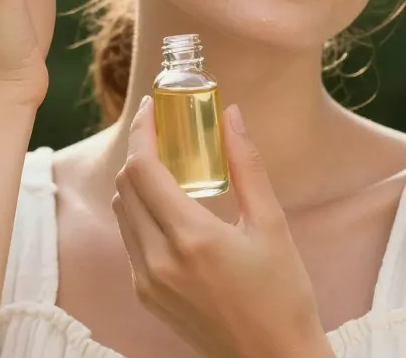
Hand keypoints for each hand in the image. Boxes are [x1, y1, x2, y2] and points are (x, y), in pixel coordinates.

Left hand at [112, 97, 331, 357]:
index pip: (144, 169)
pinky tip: (169, 205)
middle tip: (163, 130)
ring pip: (123, 213)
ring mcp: (147, 282)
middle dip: (139, 151)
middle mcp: (159, 261)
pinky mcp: (146, 296)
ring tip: (167, 163)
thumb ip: (247, 165)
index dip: (143, 132)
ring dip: (137, 181)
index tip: (152, 108)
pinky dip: (140, 213)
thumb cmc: (283, 295)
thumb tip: (232, 114)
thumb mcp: (272, 225)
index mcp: (192, 239)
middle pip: (125, 186)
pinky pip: (130, 240)